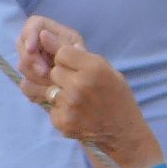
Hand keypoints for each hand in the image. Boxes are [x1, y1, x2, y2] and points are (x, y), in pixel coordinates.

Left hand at [17, 19, 159, 166]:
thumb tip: (43, 35)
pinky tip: (76, 113)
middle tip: (80, 86)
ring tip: (78, 100)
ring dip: (60, 92)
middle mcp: (80, 86)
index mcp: (95, 68)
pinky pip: (50, 106)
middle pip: (54, 70)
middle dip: (63, 76)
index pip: (62, 53)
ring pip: (49, 88)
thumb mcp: (107, 70)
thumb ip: (77, 53)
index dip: (68, 60)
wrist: (123, 132)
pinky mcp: (62, 122)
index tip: (78, 68)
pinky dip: (60, 109)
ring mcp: (70, 105)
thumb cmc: (116, 97)